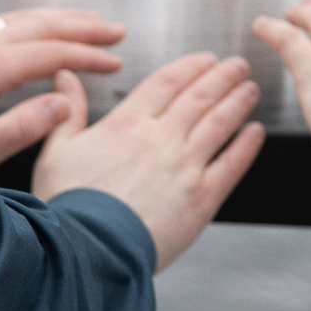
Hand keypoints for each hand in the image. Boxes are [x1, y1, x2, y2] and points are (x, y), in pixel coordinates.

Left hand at [0, 8, 126, 169]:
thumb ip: (26, 126)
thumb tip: (63, 102)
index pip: (51, 52)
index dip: (89, 55)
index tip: (116, 60)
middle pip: (39, 24)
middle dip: (81, 24)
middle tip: (115, 28)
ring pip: (19, 19)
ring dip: (57, 17)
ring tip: (86, 20)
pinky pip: (0, 24)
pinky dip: (30, 22)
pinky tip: (36, 30)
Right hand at [32, 53, 265, 271]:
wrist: (89, 251)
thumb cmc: (69, 207)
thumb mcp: (56, 151)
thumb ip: (67, 110)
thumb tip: (64, 76)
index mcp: (127, 124)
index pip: (167, 82)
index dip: (191, 66)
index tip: (206, 59)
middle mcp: (161, 139)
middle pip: (200, 96)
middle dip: (223, 76)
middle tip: (237, 65)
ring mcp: (185, 167)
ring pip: (220, 123)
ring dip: (238, 101)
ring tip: (250, 89)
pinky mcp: (202, 198)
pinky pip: (232, 164)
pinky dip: (246, 145)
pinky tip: (255, 132)